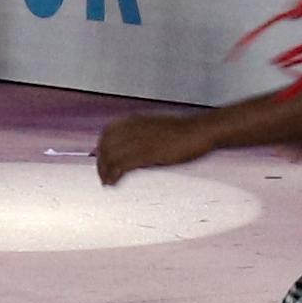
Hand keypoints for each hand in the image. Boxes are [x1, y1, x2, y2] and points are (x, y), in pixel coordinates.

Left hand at [94, 106, 209, 186]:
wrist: (200, 130)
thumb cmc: (183, 130)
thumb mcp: (157, 124)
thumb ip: (143, 130)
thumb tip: (133, 141)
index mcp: (135, 120)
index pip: (107, 132)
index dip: (101, 148)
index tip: (101, 161)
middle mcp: (134, 129)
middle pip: (106, 146)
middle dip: (101, 163)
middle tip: (103, 176)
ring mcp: (140, 141)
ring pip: (112, 156)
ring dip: (106, 171)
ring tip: (107, 182)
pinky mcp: (148, 153)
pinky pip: (124, 165)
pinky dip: (115, 175)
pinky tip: (114, 183)